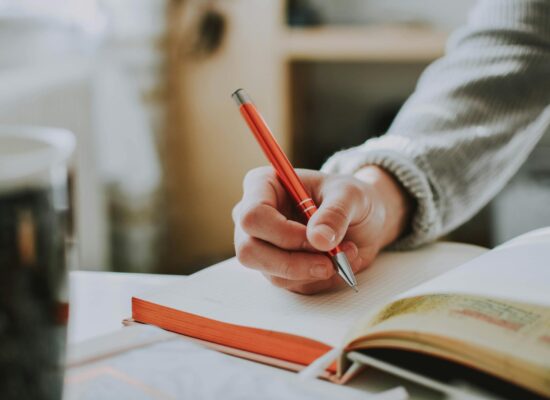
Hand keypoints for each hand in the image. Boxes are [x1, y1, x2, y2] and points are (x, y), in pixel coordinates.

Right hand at [232, 165, 411, 293]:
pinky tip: (338, 262)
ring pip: (272, 273)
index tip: (318, 239)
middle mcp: (254, 217)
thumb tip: (319, 239)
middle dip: (293, 262)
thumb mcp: (351, 195)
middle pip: (250, 250)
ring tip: (346, 253)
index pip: (253, 215)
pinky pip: (290, 284)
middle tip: (330, 262)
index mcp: (263, 185)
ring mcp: (262, 245)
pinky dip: (319, 279)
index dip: (283, 233)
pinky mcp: (276, 268)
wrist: (362, 218)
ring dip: (313, 271)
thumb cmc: (349, 197)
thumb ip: (335, 213)